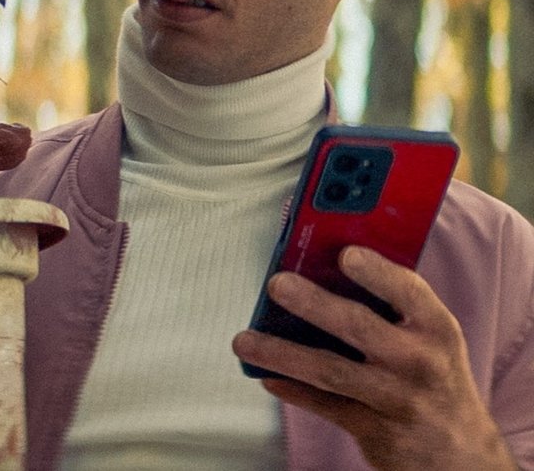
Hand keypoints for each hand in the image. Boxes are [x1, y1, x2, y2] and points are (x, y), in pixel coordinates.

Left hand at [232, 247, 517, 470]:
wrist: (459, 453)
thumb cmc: (435, 374)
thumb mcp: (432, 336)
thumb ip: (395, 305)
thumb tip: (330, 266)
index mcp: (435, 327)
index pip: (407, 291)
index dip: (376, 271)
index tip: (345, 254)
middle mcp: (417, 361)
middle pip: (357, 326)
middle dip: (313, 304)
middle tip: (277, 285)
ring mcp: (394, 399)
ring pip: (329, 371)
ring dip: (282, 353)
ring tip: (244, 341)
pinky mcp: (374, 431)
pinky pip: (325, 405)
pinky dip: (293, 389)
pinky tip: (266, 374)